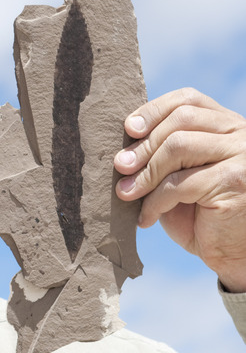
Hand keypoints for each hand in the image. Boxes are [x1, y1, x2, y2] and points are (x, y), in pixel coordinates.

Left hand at [114, 88, 245, 292]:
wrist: (234, 253)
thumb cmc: (201, 213)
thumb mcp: (179, 177)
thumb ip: (162, 155)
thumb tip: (120, 147)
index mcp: (226, 124)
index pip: (188, 100)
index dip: (153, 110)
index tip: (129, 128)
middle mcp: (239, 133)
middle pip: (180, 121)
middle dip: (143, 145)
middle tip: (120, 166)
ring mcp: (242, 155)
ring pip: (178, 146)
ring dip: (145, 172)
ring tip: (126, 193)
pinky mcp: (234, 182)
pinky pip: (180, 184)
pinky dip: (155, 201)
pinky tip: (146, 218)